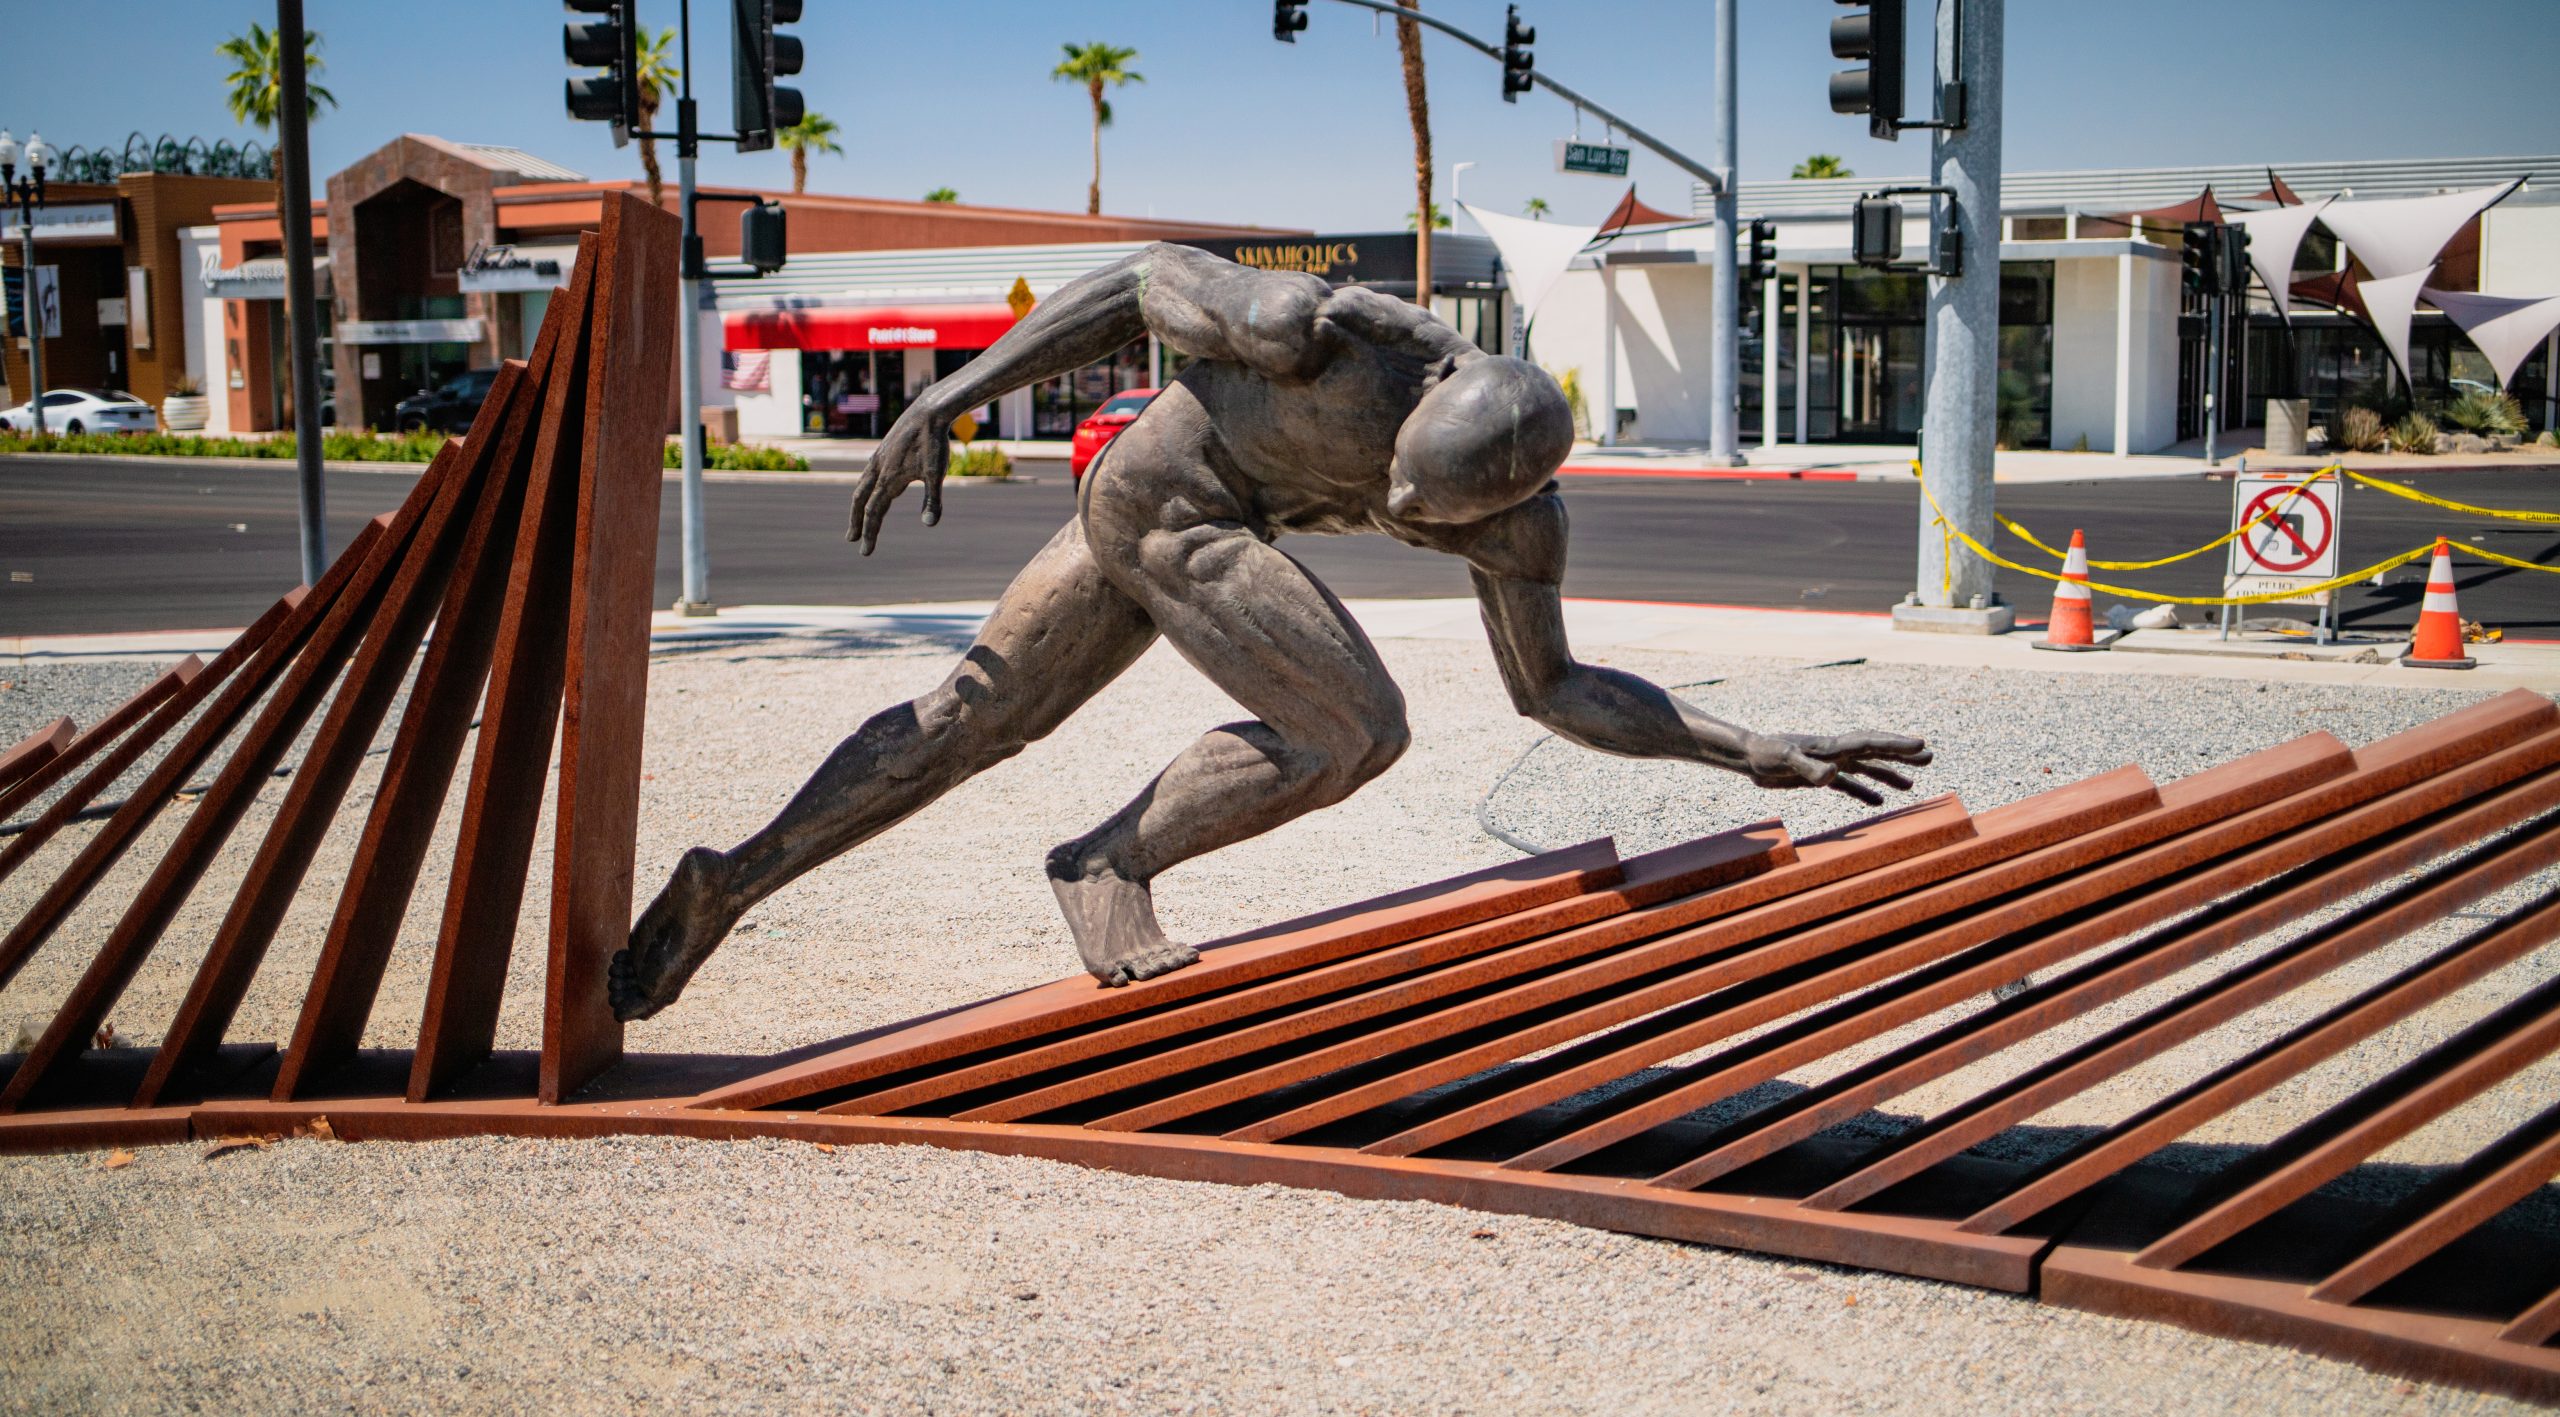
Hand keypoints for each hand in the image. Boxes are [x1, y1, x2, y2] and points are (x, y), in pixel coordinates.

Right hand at [846, 399, 952, 553]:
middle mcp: (878, 469)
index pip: (874, 512)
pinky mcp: (883, 451)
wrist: (928, 412)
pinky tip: (870, 488)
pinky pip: (868, 474)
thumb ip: (932, 500)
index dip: (870, 533)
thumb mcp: (936, 473)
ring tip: (857, 517)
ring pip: (862, 486)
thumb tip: (929, 524)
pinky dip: (865, 487)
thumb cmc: (934, 443)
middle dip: (856, 522)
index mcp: (889, 478)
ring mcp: (878, 459)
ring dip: (858, 505)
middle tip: (852, 539)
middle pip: (861, 501)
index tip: (866, 551)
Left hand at [1744, 730, 1933, 806]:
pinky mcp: (1820, 777)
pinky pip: (1849, 784)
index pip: (1870, 744)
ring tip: (1911, 786)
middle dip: (1901, 755)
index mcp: (1832, 747)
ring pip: (1866, 768)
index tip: (1921, 745)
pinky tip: (1877, 802)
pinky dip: (1864, 792)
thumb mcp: (1785, 759)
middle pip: (1875, 752)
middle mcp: (1836, 753)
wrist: (1750, 756)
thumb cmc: (1766, 754)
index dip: (1896, 745)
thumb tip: (1833, 775)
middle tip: (1929, 757)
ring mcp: (1830, 764)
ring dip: (1888, 774)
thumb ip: (1808, 767)